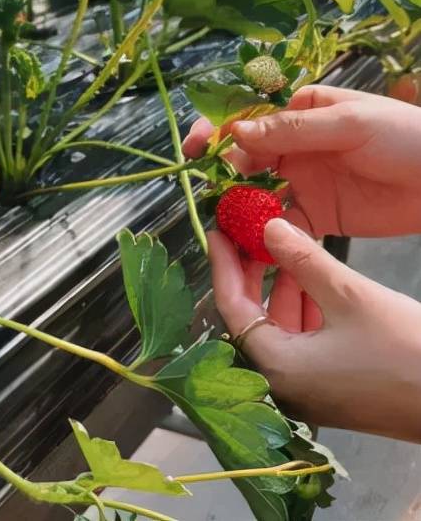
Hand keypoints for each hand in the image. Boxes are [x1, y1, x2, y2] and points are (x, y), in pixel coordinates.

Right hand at [184, 85, 420, 236]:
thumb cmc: (407, 137)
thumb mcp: (349, 123)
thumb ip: (291, 129)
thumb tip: (236, 134)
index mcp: (300, 112)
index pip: (247, 117)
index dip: (216, 131)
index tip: (195, 148)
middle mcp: (293, 146)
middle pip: (244, 159)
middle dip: (223, 176)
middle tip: (214, 194)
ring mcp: (302, 182)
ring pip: (256, 193)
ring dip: (238, 207)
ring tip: (225, 224)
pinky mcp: (316, 216)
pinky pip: (280, 225)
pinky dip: (264, 234)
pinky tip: (254, 243)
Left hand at [210, 219, 420, 441]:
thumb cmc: (407, 353)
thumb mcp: (349, 296)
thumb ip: (302, 261)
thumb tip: (268, 227)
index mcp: (277, 368)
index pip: (231, 307)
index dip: (223, 265)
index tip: (218, 232)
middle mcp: (282, 386)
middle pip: (250, 319)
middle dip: (250, 275)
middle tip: (248, 236)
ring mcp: (306, 392)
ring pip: (276, 330)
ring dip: (278, 289)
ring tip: (281, 248)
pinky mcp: (329, 391)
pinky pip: (299, 344)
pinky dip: (299, 309)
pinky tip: (309, 280)